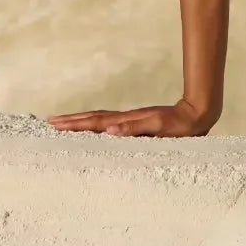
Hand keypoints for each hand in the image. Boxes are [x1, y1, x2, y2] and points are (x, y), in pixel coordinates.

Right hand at [46, 97, 216, 136]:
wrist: (196, 115)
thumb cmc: (179, 126)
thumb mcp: (158, 128)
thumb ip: (136, 128)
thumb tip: (111, 129)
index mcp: (126, 121)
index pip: (95, 122)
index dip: (75, 124)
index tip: (55, 124)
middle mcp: (124, 120)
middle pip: (92, 118)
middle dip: (71, 121)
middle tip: (49, 123)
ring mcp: (129, 121)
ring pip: (98, 120)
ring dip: (80, 122)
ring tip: (62, 124)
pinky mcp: (135, 124)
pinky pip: (107, 125)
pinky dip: (94, 126)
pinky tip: (90, 131)